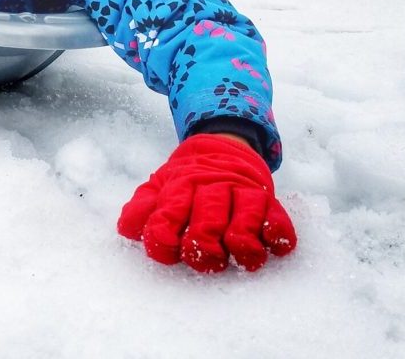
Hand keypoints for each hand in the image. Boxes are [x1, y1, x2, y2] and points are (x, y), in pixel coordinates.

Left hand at [117, 133, 295, 272]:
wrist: (222, 147)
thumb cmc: (187, 180)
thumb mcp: (158, 187)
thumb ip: (141, 208)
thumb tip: (127, 228)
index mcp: (180, 187)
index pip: (166, 217)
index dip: (163, 240)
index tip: (168, 248)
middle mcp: (211, 188)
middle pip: (207, 224)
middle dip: (203, 248)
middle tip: (204, 256)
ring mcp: (241, 193)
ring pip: (244, 222)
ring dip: (242, 246)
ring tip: (238, 254)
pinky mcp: (268, 199)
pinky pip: (278, 220)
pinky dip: (277, 236)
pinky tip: (269, 244)